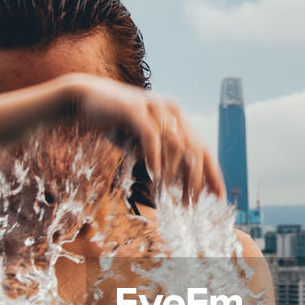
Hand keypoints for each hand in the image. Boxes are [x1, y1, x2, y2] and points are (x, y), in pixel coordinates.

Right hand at [60, 75, 225, 203]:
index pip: (204, 149)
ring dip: (173, 173)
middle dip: (194, 181)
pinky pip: (151, 135)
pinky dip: (154, 157)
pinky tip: (153, 175)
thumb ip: (161, 159)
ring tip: (166, 194)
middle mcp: (172, 111)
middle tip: (190, 205)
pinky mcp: (135, 108)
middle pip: (195, 149)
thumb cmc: (117, 125)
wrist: (86, 99)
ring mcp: (155, 107)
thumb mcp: (143, 145)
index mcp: (178, 119)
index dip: (213, 174)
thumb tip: (177, 184)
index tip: (218, 198)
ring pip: (176, 144)